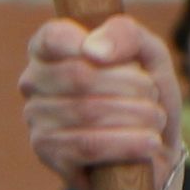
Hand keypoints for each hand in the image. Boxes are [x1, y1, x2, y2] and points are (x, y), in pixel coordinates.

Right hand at [20, 16, 179, 184]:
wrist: (152, 150)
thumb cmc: (144, 94)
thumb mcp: (146, 54)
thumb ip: (125, 34)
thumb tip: (92, 50)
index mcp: (50, 49)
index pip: (53, 37)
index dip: (90, 45)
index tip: (125, 58)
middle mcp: (34, 82)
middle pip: (80, 75)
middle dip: (132, 86)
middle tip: (153, 97)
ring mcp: (37, 120)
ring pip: (87, 111)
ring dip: (137, 116)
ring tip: (155, 121)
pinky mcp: (48, 155)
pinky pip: (88, 145)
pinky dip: (127, 143)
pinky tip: (149, 143)